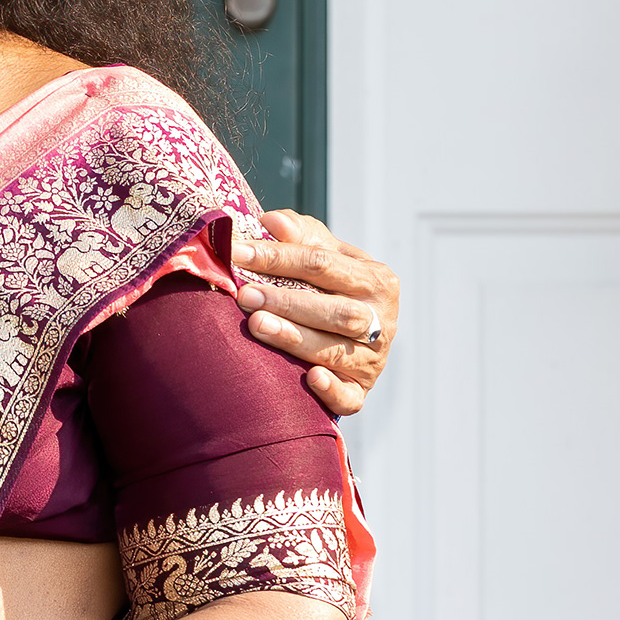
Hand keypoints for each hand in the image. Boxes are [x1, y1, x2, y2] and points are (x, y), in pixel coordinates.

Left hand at [230, 210, 398, 415]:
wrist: (350, 332)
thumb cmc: (331, 286)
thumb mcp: (324, 255)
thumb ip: (300, 235)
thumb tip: (272, 222)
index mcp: (376, 280)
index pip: (323, 264)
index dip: (278, 257)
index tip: (238, 252)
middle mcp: (382, 320)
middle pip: (336, 310)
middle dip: (287, 301)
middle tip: (245, 294)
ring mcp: (373, 359)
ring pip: (336, 351)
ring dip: (294, 337)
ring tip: (257, 324)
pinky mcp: (360, 391)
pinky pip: (349, 397)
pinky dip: (331, 389)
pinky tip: (309, 377)